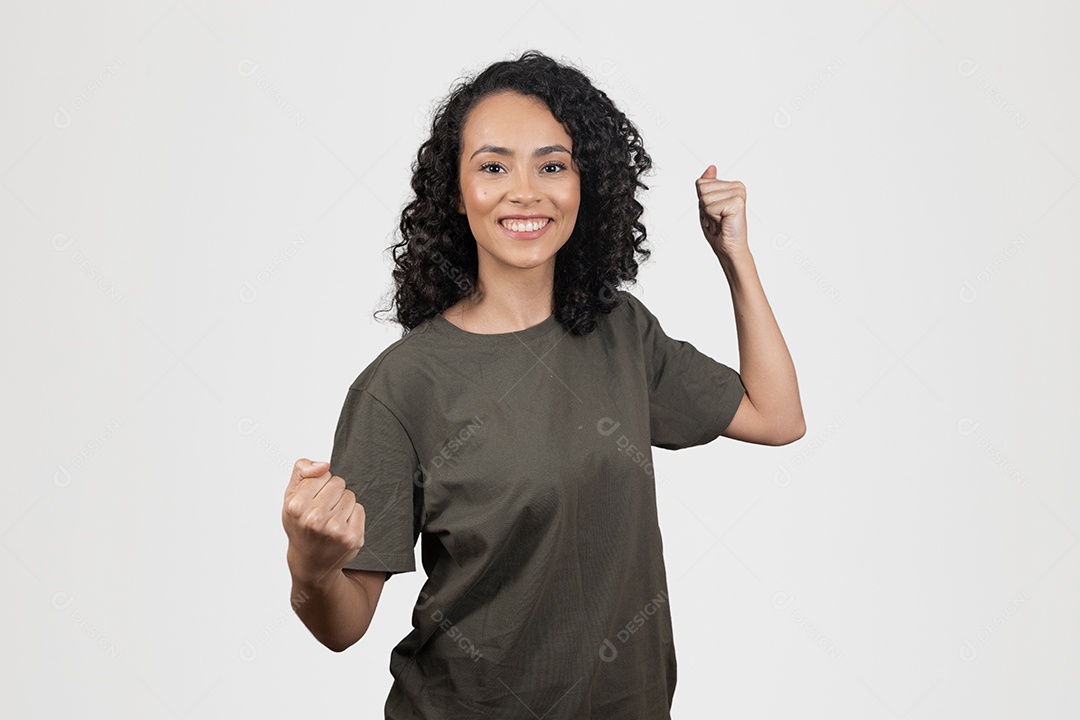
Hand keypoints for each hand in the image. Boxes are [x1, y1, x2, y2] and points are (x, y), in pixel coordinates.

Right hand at [282, 458, 365, 586]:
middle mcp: (315, 519)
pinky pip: (360, 509)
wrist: (310, 562)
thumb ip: (302, 471)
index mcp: (296, 506)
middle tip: (322, 511)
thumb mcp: (290, 495)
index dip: (318, 484)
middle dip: (332, 493)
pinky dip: (353, 515)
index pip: (322, 473)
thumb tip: (324, 465)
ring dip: (343, 504)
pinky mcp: (353, 538)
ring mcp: (335, 530)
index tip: (311, 499)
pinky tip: (340, 527)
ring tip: (330, 519)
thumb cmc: (300, 525)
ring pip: (350, 495)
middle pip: (338, 482)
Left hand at [695, 165, 748, 258]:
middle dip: (704, 207)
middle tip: (716, 218)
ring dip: (708, 214)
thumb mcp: (708, 204)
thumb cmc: (719, 230)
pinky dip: (712, 219)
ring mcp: (739, 194)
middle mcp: (738, 186)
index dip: (702, 201)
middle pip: (701, 188)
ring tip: (719, 221)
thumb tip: (711, 167)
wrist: (729, 248)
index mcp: (732, 184)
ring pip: (704, 198)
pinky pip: (709, 207)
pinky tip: (723, 223)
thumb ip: (708, 184)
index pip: (701, 183)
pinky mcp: (737, 203)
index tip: (714, 212)